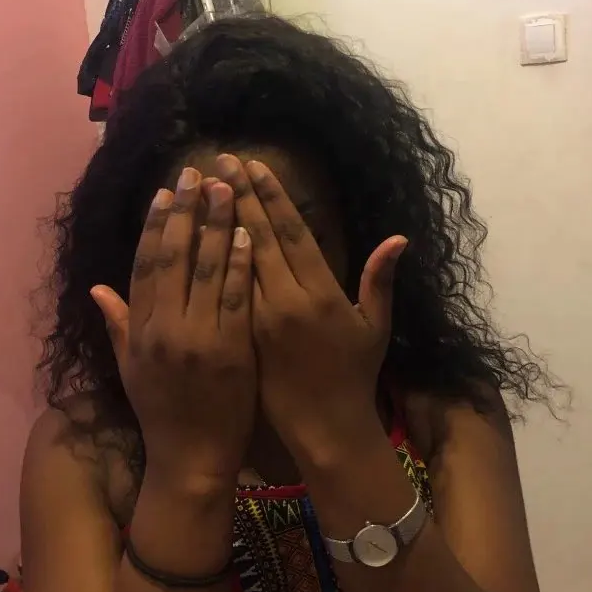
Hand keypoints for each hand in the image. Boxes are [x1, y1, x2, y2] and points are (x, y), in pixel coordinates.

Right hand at [90, 168, 255, 491]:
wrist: (191, 459)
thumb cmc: (161, 412)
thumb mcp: (129, 369)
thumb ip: (117, 324)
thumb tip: (96, 288)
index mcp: (140, 330)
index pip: (145, 265)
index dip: (155, 225)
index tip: (166, 192)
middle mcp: (164, 329)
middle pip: (175, 258)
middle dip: (186, 212)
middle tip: (198, 173)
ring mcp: (199, 338)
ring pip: (207, 270)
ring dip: (216, 225)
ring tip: (226, 188)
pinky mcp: (232, 350)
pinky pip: (237, 299)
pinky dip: (241, 265)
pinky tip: (248, 234)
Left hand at [215, 154, 406, 461]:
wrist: (324, 429)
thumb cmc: (354, 376)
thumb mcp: (374, 326)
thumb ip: (379, 280)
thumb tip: (399, 238)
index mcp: (321, 294)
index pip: (290, 234)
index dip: (271, 197)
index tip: (253, 166)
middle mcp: (286, 303)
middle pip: (256, 239)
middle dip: (237, 197)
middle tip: (218, 162)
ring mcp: (258, 322)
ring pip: (232, 264)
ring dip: (214, 224)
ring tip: (198, 190)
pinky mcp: (239, 339)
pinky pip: (220, 295)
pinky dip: (206, 265)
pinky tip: (192, 241)